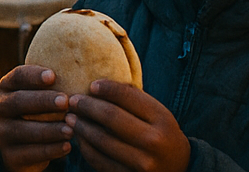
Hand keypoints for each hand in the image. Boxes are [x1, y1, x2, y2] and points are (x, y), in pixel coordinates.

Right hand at [0, 65, 72, 171]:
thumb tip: (88, 64)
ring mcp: (1, 132)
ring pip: (23, 129)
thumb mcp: (43, 98)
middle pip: (18, 101)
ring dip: (49, 129)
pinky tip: (67, 146)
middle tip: (65, 101)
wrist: (27, 150)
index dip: (33, 75)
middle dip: (43, 101)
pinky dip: (50, 150)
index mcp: (7, 87)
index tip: (53, 76)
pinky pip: (29, 153)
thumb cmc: (43, 115)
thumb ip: (55, 85)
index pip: (17, 76)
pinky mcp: (8, 155)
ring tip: (71, 129)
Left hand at [68, 79, 189, 171]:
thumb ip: (133, 99)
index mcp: (162, 119)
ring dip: (81, 126)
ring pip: (101, 139)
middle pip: (110, 116)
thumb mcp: (157, 114)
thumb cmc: (161, 134)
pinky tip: (80, 137)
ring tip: (70, 117)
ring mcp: (143, 162)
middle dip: (87, 106)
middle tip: (72, 100)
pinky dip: (85, 147)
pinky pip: (99, 160)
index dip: (106, 88)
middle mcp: (154, 141)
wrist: (179, 168)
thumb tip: (98, 85)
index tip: (92, 85)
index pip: (127, 96)